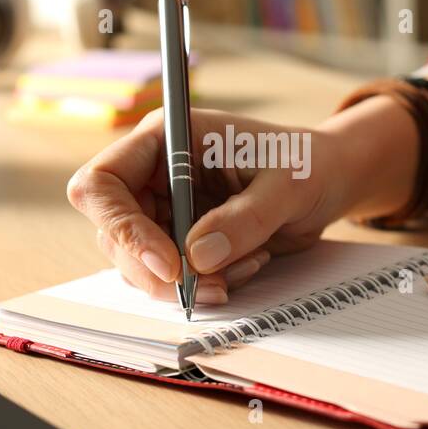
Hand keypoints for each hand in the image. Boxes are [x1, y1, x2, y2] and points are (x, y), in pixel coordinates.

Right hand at [67, 107, 348, 304]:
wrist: (325, 181)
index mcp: (164, 140)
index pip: (102, 183)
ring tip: (243, 269)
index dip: (123, 228)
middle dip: (158, 271)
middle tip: (212, 288)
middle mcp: (152, 174)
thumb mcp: (287, 185)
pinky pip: (169, 277)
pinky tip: (246, 267)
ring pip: (137, 263)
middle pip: (113, 233)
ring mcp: (162, 209)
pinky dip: (204, 286)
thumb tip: (198, 257)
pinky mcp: (178, 240)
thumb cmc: (304, 163)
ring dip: (185, 284)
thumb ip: (245, 218)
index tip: (170, 265)